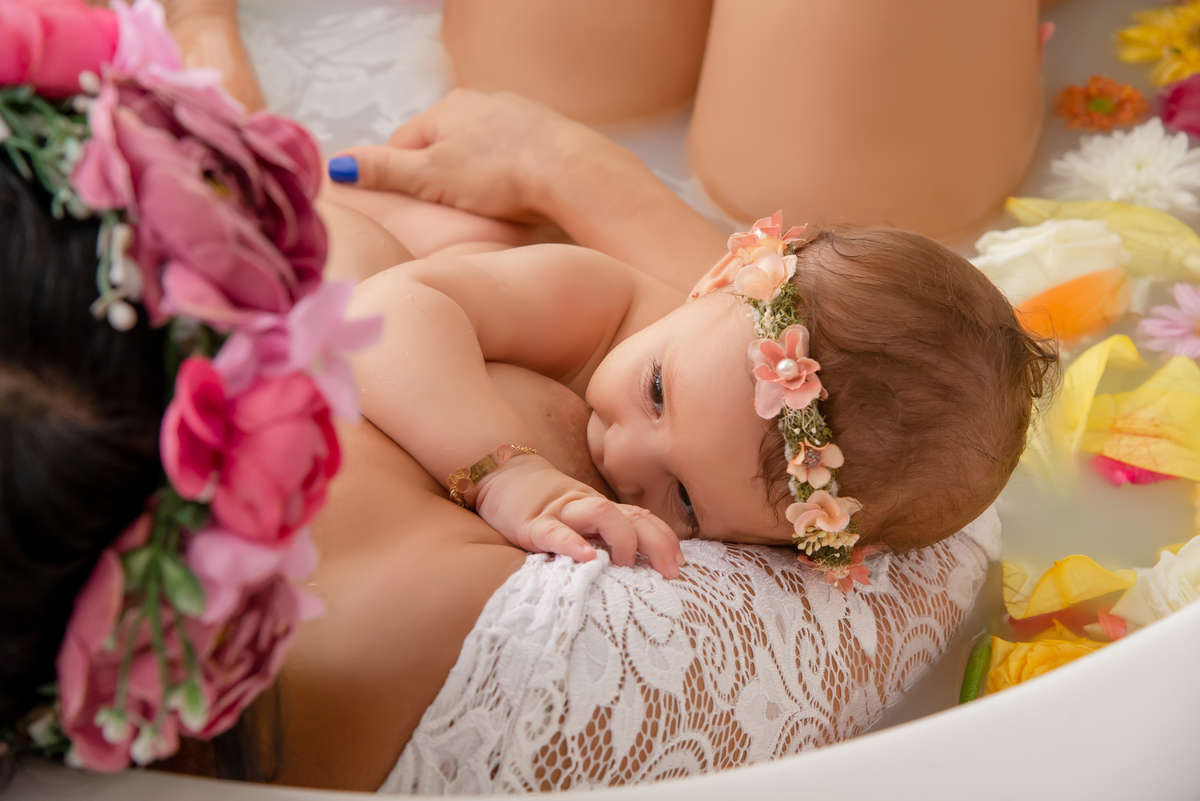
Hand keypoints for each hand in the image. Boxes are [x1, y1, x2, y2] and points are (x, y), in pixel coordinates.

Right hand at [329, 90, 611, 222]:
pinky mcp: (542, 132)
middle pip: (441, 145)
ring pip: (477, 150)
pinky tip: (513, 195)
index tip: (407, 208)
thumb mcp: (429, 177)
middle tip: (446, 212)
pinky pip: (509, 155)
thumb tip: (336, 165)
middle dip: (438, 176)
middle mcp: (477, 102)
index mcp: (444, 109)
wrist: (568, 171)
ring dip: (473, 176)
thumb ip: (384, 171)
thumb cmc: (498, 175)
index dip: (400, 178)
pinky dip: (505, 174)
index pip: (403, 143)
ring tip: (482, 207)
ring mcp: (512, 114)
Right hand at [474, 454, 683, 578]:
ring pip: (601, 512)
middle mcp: (587, 508)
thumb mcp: (579, 519)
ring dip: (621, 539)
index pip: (642, 520)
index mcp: (601, 511)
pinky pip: (554, 532)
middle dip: (657, 544)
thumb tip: (641, 560)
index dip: (665, 540)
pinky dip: (572, 544)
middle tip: (669, 574)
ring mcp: (560, 513)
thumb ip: (605, 534)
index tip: (679, 565)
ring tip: (626, 565)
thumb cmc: (542, 505)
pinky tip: (586, 559)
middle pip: (631, 517)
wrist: (500, 474)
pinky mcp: (531, 523)